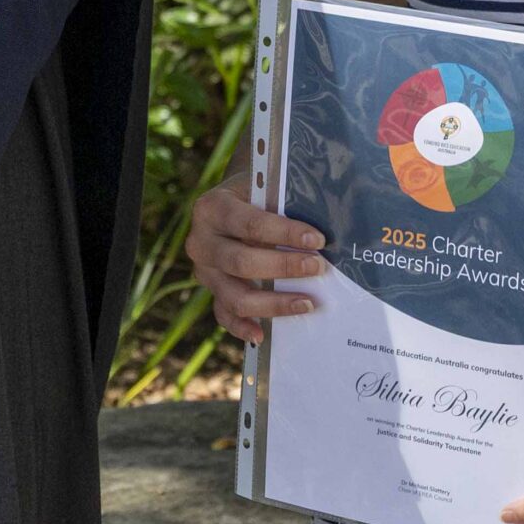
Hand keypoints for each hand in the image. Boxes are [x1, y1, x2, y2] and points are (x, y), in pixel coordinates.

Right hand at [183, 177, 325, 344]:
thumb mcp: (266, 189)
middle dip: (283, 267)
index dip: (284, 233)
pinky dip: (242, 327)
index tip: (317, 239)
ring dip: (273, 303)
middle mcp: (201, 242)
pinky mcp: (212, 292)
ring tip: (307, 303)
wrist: (235, 202)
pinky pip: (224, 315)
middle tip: (318, 267)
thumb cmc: (258, 194)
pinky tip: (262, 335)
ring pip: (234, 296)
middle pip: (241, 262)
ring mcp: (204, 271)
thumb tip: (322, 227)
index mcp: (212, 208)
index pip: (250, 224)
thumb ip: (285, 203)